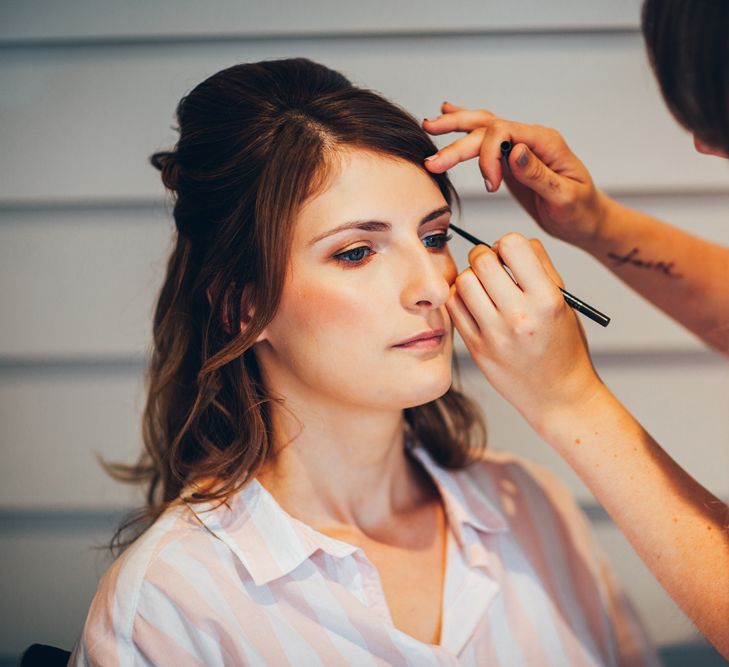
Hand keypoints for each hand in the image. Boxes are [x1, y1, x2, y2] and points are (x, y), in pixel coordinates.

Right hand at [424, 102, 609, 248]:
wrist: (587, 219)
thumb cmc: (580, 211)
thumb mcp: (564, 197)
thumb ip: (538, 173)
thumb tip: (514, 151)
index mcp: (544, 143)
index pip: (503, 133)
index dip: (487, 156)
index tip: (490, 186)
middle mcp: (531, 139)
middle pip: (487, 127)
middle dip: (457, 140)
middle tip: (433, 159)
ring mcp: (520, 147)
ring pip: (483, 127)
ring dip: (455, 126)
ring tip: (430, 125)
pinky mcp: (511, 159)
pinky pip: (486, 139)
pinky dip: (466, 129)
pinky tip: (450, 115)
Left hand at [446, 231, 603, 427]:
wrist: (559, 396)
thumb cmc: (563, 343)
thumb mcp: (564, 302)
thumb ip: (538, 268)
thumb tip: (506, 243)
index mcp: (547, 300)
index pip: (513, 244)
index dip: (508, 244)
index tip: (510, 256)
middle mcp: (519, 317)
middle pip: (482, 260)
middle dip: (484, 256)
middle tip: (491, 267)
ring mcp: (494, 335)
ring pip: (463, 282)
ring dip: (470, 278)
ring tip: (483, 288)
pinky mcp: (477, 349)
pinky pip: (454, 307)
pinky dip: (460, 299)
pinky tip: (474, 304)